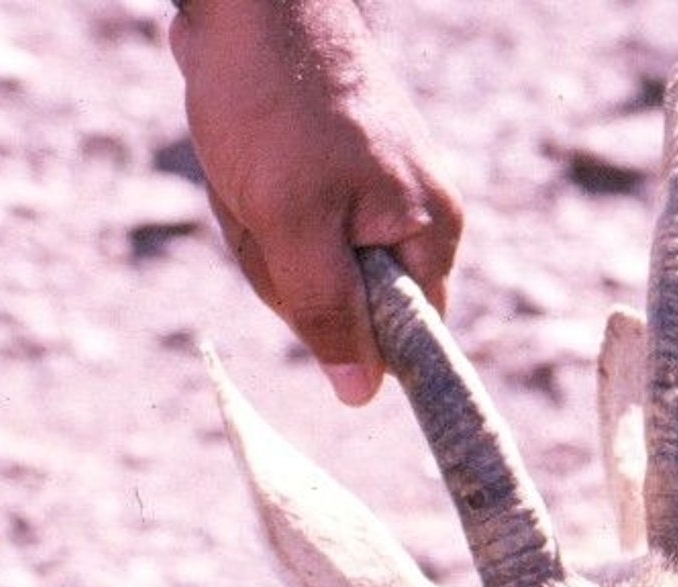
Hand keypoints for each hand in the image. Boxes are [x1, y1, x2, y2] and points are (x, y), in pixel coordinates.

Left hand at [170, 0, 462, 402]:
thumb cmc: (277, 101)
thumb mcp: (292, 225)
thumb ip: (328, 314)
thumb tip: (361, 394)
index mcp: (429, 234)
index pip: (410, 341)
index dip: (352, 337)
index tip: (307, 282)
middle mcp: (415, 219)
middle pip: (350, 310)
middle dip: (289, 276)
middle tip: (269, 211)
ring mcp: (373, 197)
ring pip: (310, 272)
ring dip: (264, 241)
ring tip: (254, 178)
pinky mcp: (335, 179)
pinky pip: (293, 232)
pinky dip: (258, 211)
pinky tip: (248, 166)